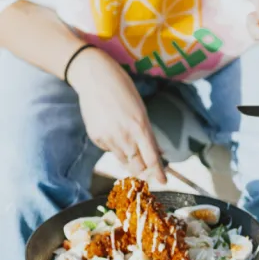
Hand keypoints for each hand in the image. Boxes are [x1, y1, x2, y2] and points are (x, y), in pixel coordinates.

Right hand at [69, 48, 165, 183]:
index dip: (158, 173)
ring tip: (126, 141)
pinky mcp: (96, 138)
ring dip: (129, 159)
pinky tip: (112, 130)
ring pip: (123, 160)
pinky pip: (110, 150)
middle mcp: (125, 136)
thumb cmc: (122, 90)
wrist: (94, 77)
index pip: (151, 158)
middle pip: (137, 166)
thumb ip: (147, 134)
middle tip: (147, 172)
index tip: (164, 182)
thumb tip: (157, 152)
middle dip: (143, 172)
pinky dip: (114, 147)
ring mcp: (109, 138)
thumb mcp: (141, 110)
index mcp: (140, 127)